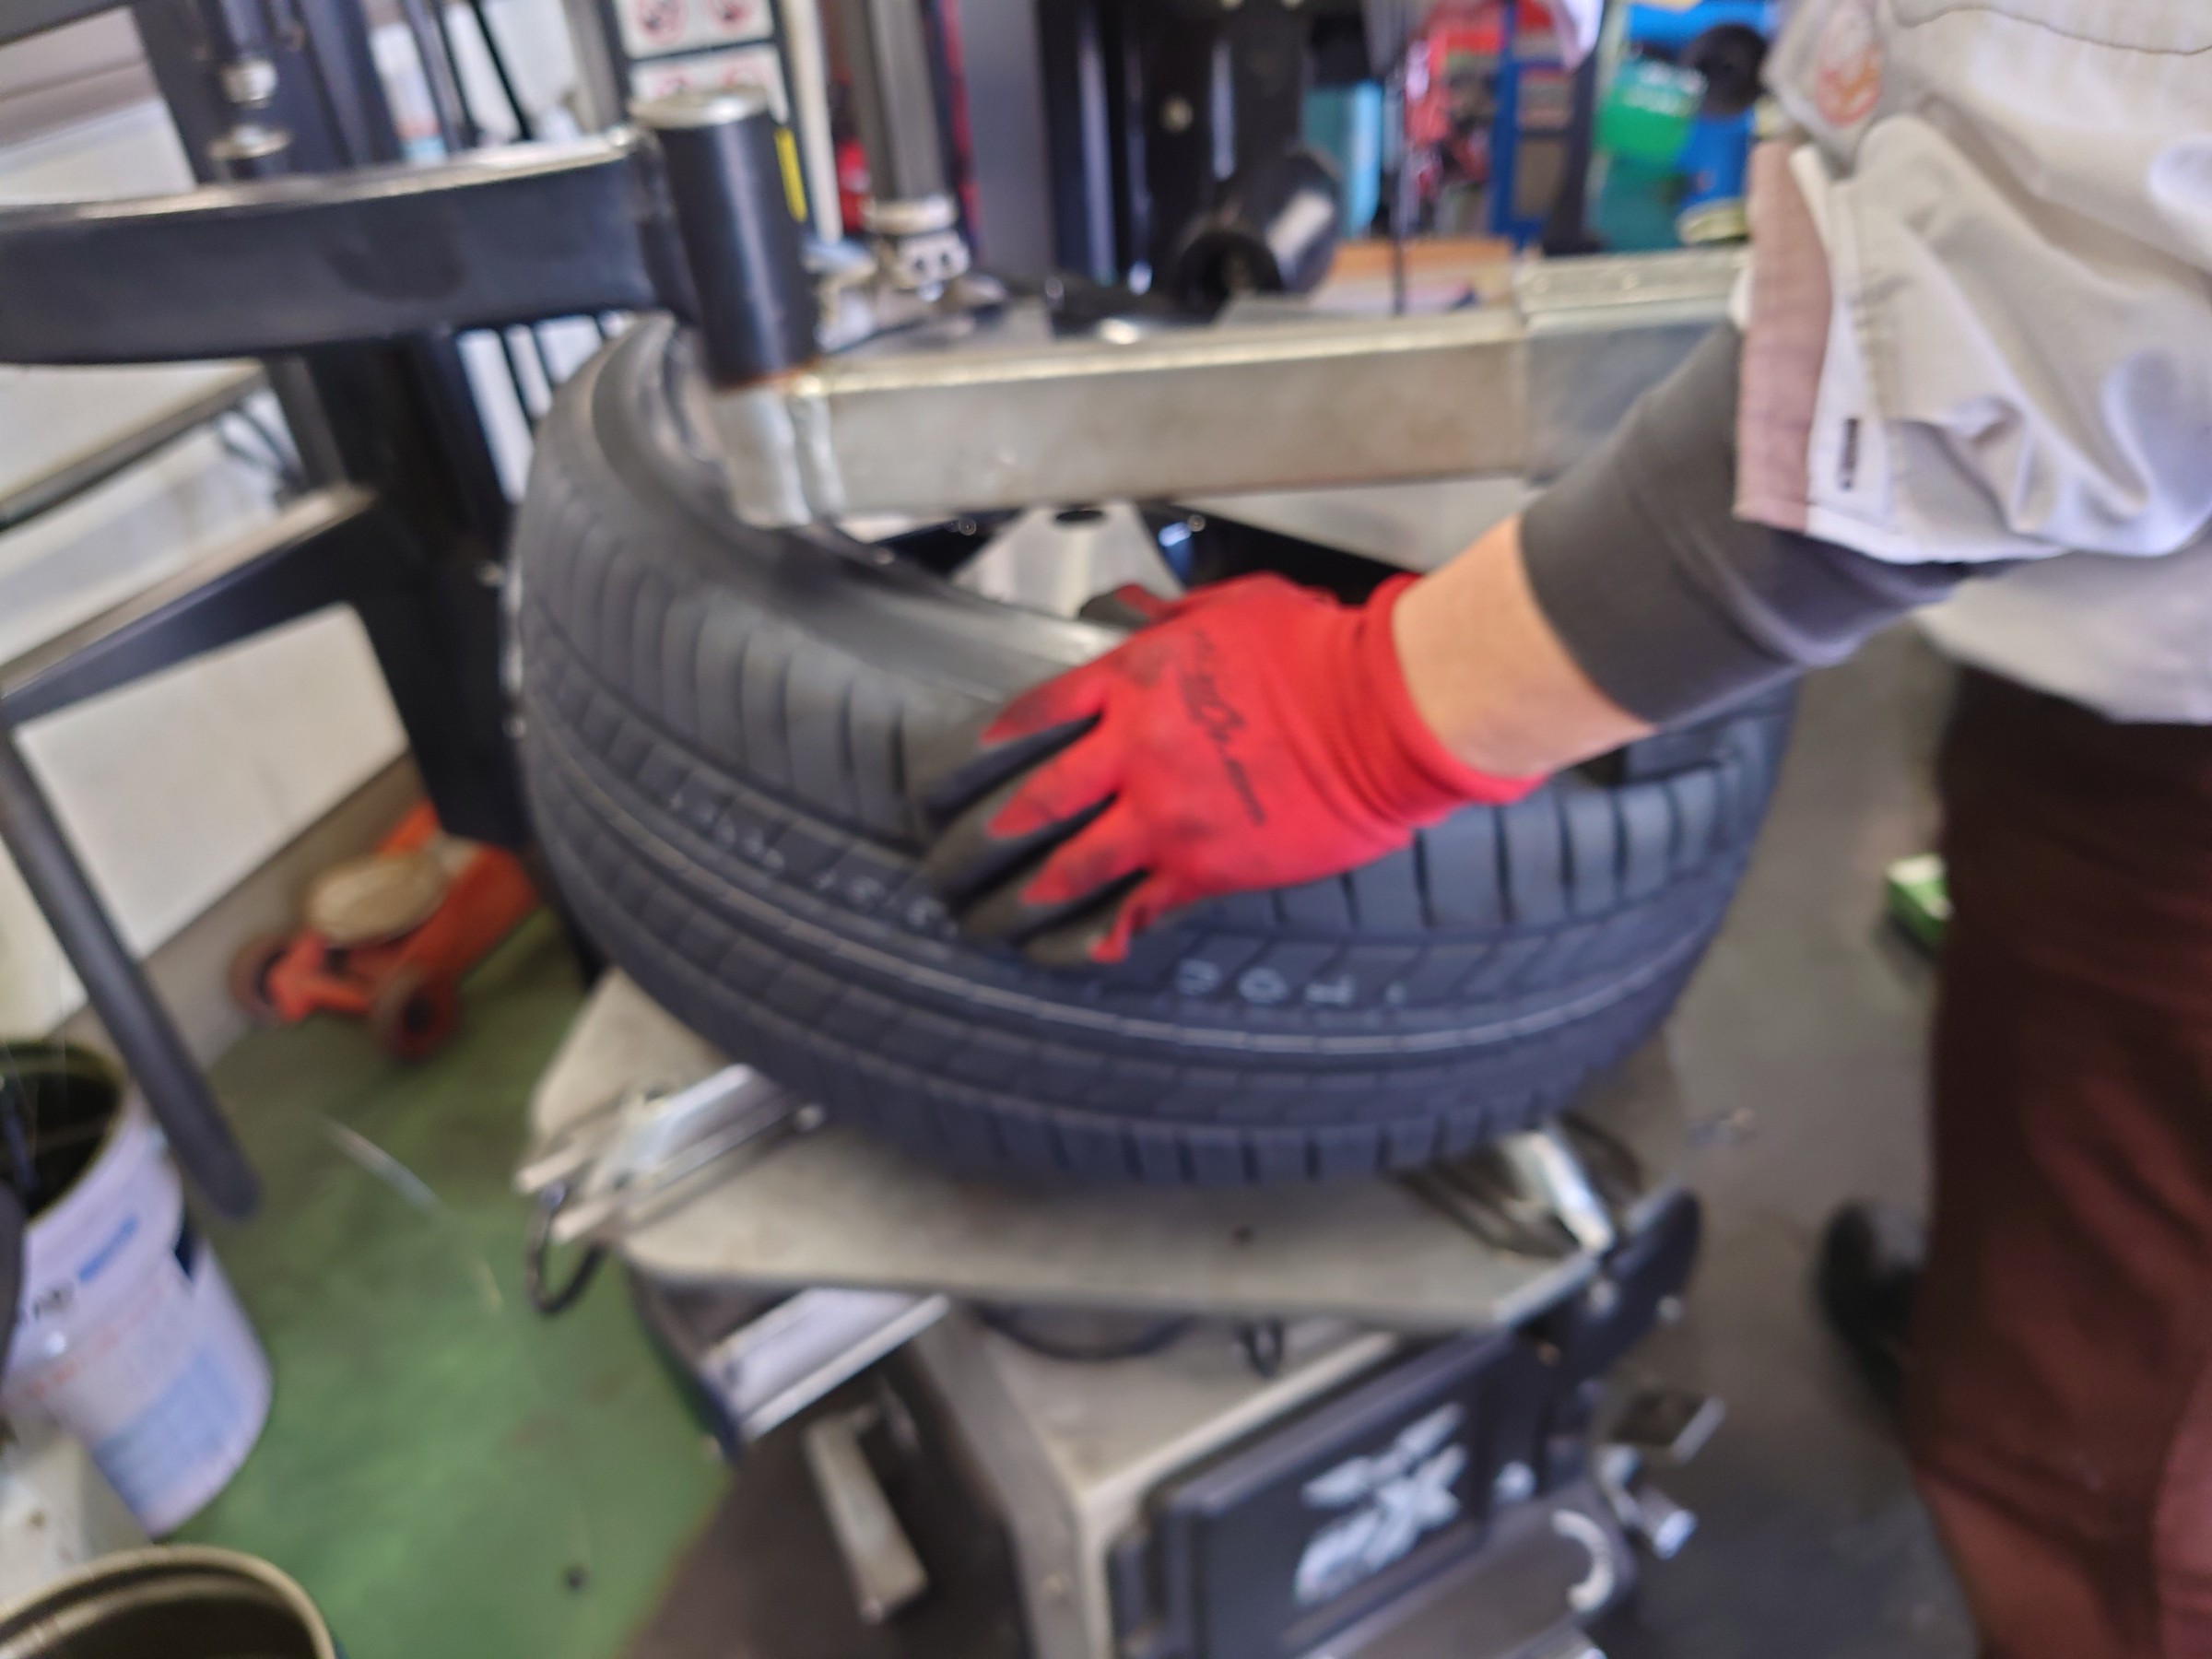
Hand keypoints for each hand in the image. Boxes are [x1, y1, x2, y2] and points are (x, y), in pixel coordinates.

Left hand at [921, 573, 1544, 964]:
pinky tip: (1078, 951)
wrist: (1385, 709)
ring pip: (1069, 870)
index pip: (1028, 721)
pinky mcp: (1208, 869)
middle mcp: (1135, 755)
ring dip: (1020, 900)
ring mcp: (1168, 818)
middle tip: (946, 863)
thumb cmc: (1321, 650)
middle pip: (1029, 804)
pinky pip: (1140, 910)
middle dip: (977, 839)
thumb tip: (1131, 609)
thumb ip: (1167, 621)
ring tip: (989, 921)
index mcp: (1132, 685)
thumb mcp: (1231, 610)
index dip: (980, 754)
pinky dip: (1104, 934)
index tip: (949, 779)